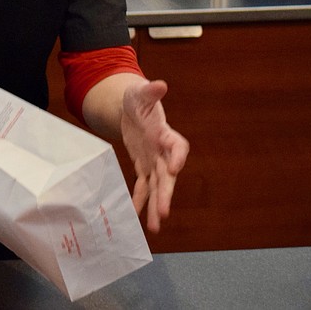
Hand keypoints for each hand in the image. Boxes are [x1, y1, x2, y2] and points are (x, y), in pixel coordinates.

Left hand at [119, 79, 189, 232]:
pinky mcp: (143, 165)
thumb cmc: (137, 98)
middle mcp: (163, 151)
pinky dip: (139, 199)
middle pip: (167, 176)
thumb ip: (149, 92)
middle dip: (165, 194)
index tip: (174, 168)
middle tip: (163, 213)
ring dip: (155, 205)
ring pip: (157, 187)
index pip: (178, 147)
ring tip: (154, 226)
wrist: (132, 107)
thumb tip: (159, 85)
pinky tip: (135, 215)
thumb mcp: (139, 93)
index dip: (178, 157)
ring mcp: (154, 160)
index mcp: (166, 133)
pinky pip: (142, 186)